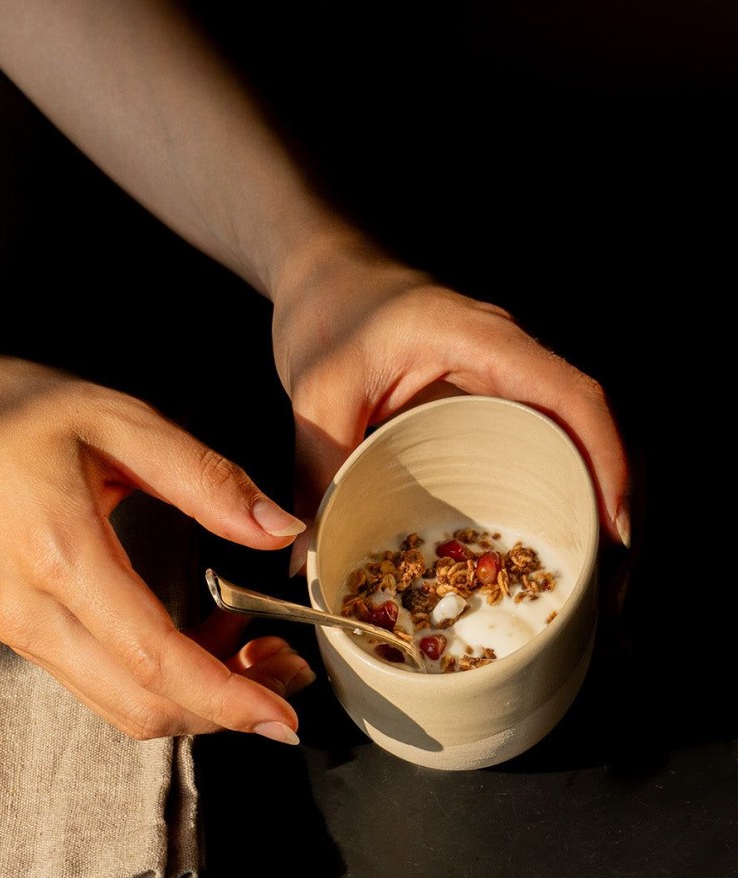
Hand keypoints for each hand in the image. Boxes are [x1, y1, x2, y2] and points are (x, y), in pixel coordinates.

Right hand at [0, 322, 312, 743]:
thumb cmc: (22, 414)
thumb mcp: (120, 421)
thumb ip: (204, 478)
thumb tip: (279, 530)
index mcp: (58, 554)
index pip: (152, 657)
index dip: (225, 697)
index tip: (283, 717)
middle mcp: (32, 613)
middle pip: (142, 704)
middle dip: (227, 710)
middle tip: (291, 674)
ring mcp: (23, 633)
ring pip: (125, 707)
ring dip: (201, 700)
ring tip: (262, 654)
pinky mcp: (28, 636)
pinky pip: (106, 685)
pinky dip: (167, 682)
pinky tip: (211, 640)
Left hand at [272, 237, 629, 572]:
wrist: (321, 271)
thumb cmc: (324, 311)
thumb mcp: (316, 391)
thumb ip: (317, 468)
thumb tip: (308, 549)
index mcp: (479, 338)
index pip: (569, 393)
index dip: (604, 456)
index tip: (612, 522)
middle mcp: (505, 351)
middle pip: (582, 417)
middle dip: (604, 487)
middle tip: (601, 563)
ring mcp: (500, 369)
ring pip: (563, 427)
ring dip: (581, 484)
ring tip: (582, 556)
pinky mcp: (484, 389)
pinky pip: (530, 431)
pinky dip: (544, 475)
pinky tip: (536, 523)